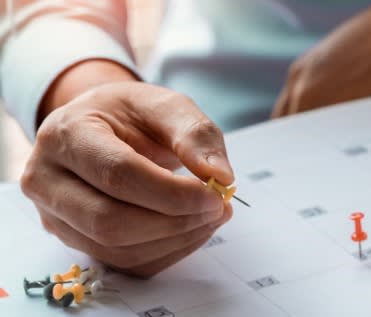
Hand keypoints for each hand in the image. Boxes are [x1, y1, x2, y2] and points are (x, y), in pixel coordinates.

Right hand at [21, 60, 234, 276]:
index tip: (215, 195)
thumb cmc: (130, 115)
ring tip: (210, 216)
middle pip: (110, 221)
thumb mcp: (165, 105)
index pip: (118, 175)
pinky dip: (166, 252)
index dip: (172, 193)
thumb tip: (221, 176)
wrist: (100, 126)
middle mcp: (46, 178)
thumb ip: (196, 134)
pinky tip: (191, 229)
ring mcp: (53, 215)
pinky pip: (123, 263)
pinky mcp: (72, 240)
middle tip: (218, 208)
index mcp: (66, 134)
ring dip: (175, 240)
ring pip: (116, 249)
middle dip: (175, 221)